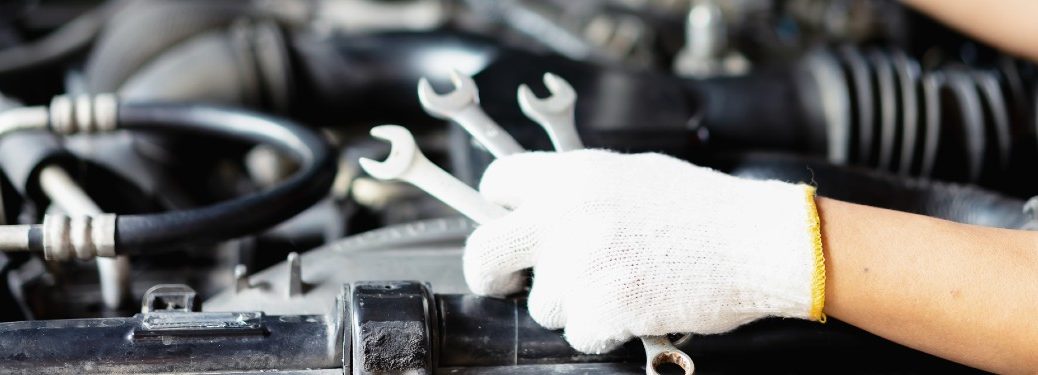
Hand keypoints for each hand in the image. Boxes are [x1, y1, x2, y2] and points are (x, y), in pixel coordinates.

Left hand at [463, 149, 825, 352]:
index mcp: (571, 174)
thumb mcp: (631, 174)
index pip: (496, 182)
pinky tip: (635, 310)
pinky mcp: (605, 304)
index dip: (497, 210)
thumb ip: (578, 190)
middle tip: (509, 283)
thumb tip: (540, 210)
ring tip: (618, 288)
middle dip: (491, 275)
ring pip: (543, 305)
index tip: (506, 227)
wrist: (758, 240)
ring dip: (574, 307)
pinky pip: (579, 335)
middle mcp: (566, 214)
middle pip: (484, 252)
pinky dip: (604, 333)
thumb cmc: (704, 211)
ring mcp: (582, 261)